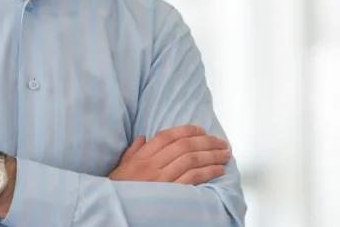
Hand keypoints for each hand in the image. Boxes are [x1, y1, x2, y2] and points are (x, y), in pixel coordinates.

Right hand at [108, 125, 230, 184]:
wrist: (114, 209)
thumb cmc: (118, 190)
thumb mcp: (121, 168)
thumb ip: (132, 152)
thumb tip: (143, 138)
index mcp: (141, 157)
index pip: (167, 136)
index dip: (186, 130)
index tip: (201, 130)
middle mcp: (151, 165)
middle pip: (184, 146)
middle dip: (206, 141)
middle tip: (221, 142)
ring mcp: (161, 180)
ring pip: (191, 160)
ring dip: (211, 155)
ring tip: (225, 154)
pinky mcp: (170, 194)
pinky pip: (192, 179)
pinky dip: (208, 172)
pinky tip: (218, 170)